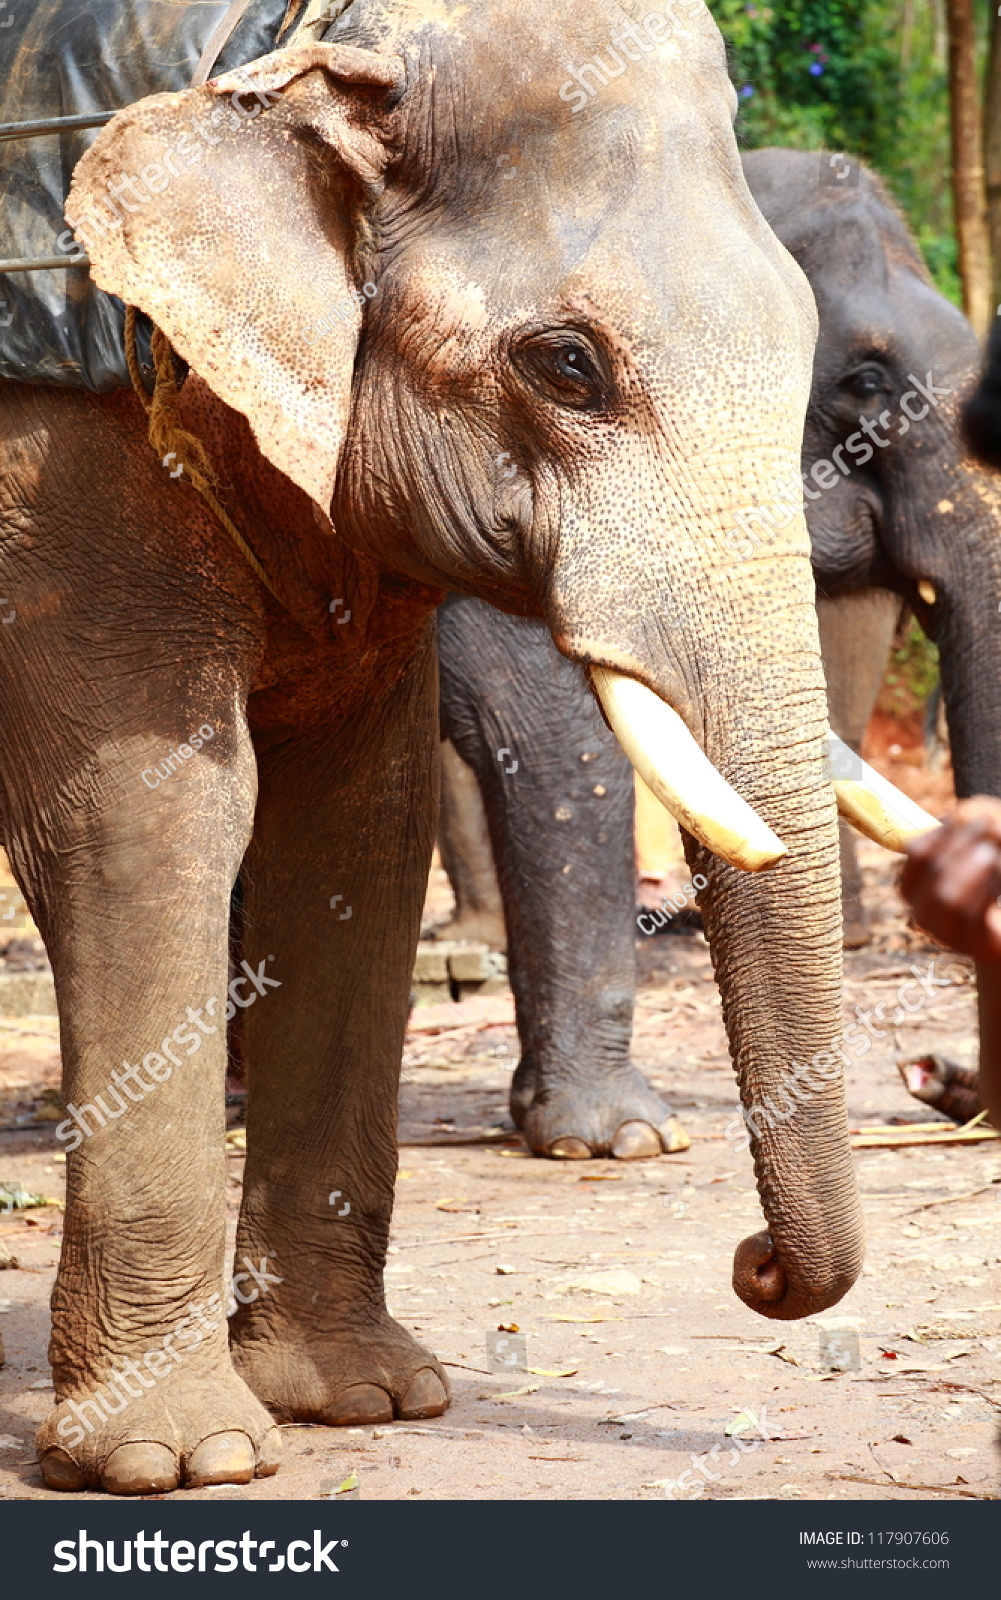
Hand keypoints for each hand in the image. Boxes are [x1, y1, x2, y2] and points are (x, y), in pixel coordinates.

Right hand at [900, 797, 1000, 964]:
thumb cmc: (989, 885)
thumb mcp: (978, 851)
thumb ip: (971, 827)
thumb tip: (968, 812)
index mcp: (914, 885)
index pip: (917, 852)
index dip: (942, 831)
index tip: (969, 813)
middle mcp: (920, 910)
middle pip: (932, 870)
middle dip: (960, 843)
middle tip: (988, 824)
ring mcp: (941, 931)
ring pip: (945, 895)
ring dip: (969, 869)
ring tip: (990, 853)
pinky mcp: (967, 945)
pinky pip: (970, 917)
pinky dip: (984, 892)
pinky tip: (997, 880)